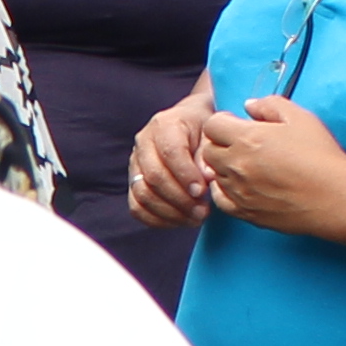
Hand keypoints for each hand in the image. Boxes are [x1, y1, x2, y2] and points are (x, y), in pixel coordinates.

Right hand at [126, 86, 221, 229]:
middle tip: (203, 212)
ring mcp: (135, 163)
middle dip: (180, 199)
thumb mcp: (212, 134)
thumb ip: (208, 154)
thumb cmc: (204, 129)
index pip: (170, 153)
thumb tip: (206, 177)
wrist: (190, 124)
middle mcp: (144, 142)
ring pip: (143, 194)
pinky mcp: (133, 181)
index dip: (186, 176)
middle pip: (154, 177)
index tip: (203, 192)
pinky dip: (157, 220)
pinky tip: (179, 221)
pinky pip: (137, 207)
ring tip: (195, 218)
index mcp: (164, 125)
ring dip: (170, 213)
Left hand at [200, 92, 345, 235]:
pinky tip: (240, 185)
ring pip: (214, 174)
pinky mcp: (246, 212)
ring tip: (246, 164)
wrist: (335, 197)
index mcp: (247, 138)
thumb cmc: (321, 155)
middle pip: (208, 150)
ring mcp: (239, 191)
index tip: (237, 124)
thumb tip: (249, 106)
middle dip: (220, 143)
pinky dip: (224, 190)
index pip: (212, 125)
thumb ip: (270, 105)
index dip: (224, 121)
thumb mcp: (300, 117)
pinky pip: (220, 199)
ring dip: (223, 166)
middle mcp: (236, 165)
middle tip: (240, 143)